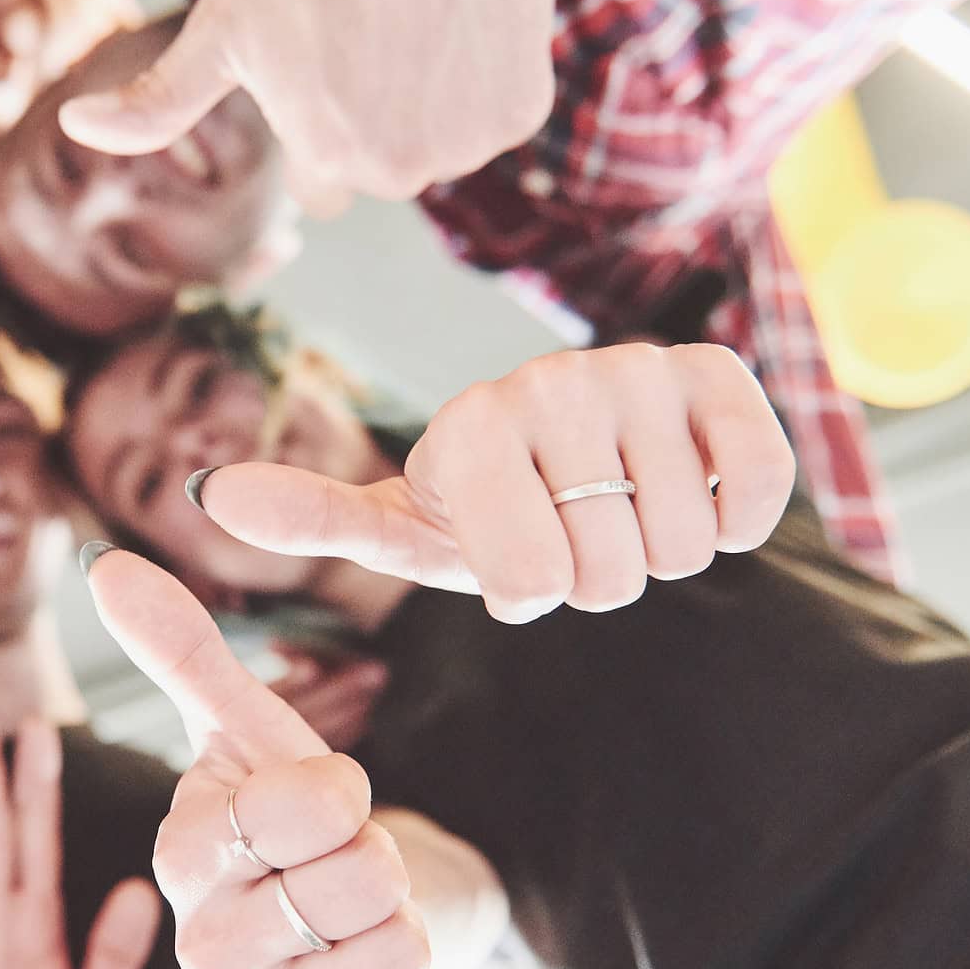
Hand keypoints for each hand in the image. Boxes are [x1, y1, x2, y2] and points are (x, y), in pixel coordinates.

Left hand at [59, 0, 550, 211]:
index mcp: (331, 163)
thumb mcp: (222, 25)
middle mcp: (409, 168)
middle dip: (372, 116)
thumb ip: (156, 102)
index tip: (319, 52)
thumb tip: (76, 130)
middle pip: (383, 167)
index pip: (321, 180)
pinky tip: (454, 11)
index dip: (316, 113)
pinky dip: (479, 74)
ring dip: (428, 98)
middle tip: (364, 29)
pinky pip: (493, 111)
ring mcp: (475, 137)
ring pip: (440, 141)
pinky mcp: (524, 103)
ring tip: (408, 15)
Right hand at [85, 548, 435, 968]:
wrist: (347, 917)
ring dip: (403, 930)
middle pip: (354, 886)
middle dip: (380, 864)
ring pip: (387, 958)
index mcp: (181, 854)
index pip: (303, 806)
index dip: (342, 792)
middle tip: (348, 869)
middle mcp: (198, 946)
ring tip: (359, 925)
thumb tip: (107, 567)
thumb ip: (184, 648)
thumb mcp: (255, 727)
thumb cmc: (297, 816)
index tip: (324, 801)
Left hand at [192, 343, 794, 620]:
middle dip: (596, 581)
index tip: (510, 558)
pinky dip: (738, 518)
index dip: (531, 594)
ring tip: (620, 508)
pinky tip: (691, 488)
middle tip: (571, 534)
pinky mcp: (719, 376)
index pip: (532, 583)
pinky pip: (758, 489)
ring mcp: (638, 373)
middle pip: (610, 576)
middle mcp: (552, 381)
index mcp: (472, 424)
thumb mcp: (402, 525)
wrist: (582, 456)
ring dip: (660, 553)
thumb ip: (317, 516)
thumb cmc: (485, 509)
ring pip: (683, 545)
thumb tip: (211, 498)